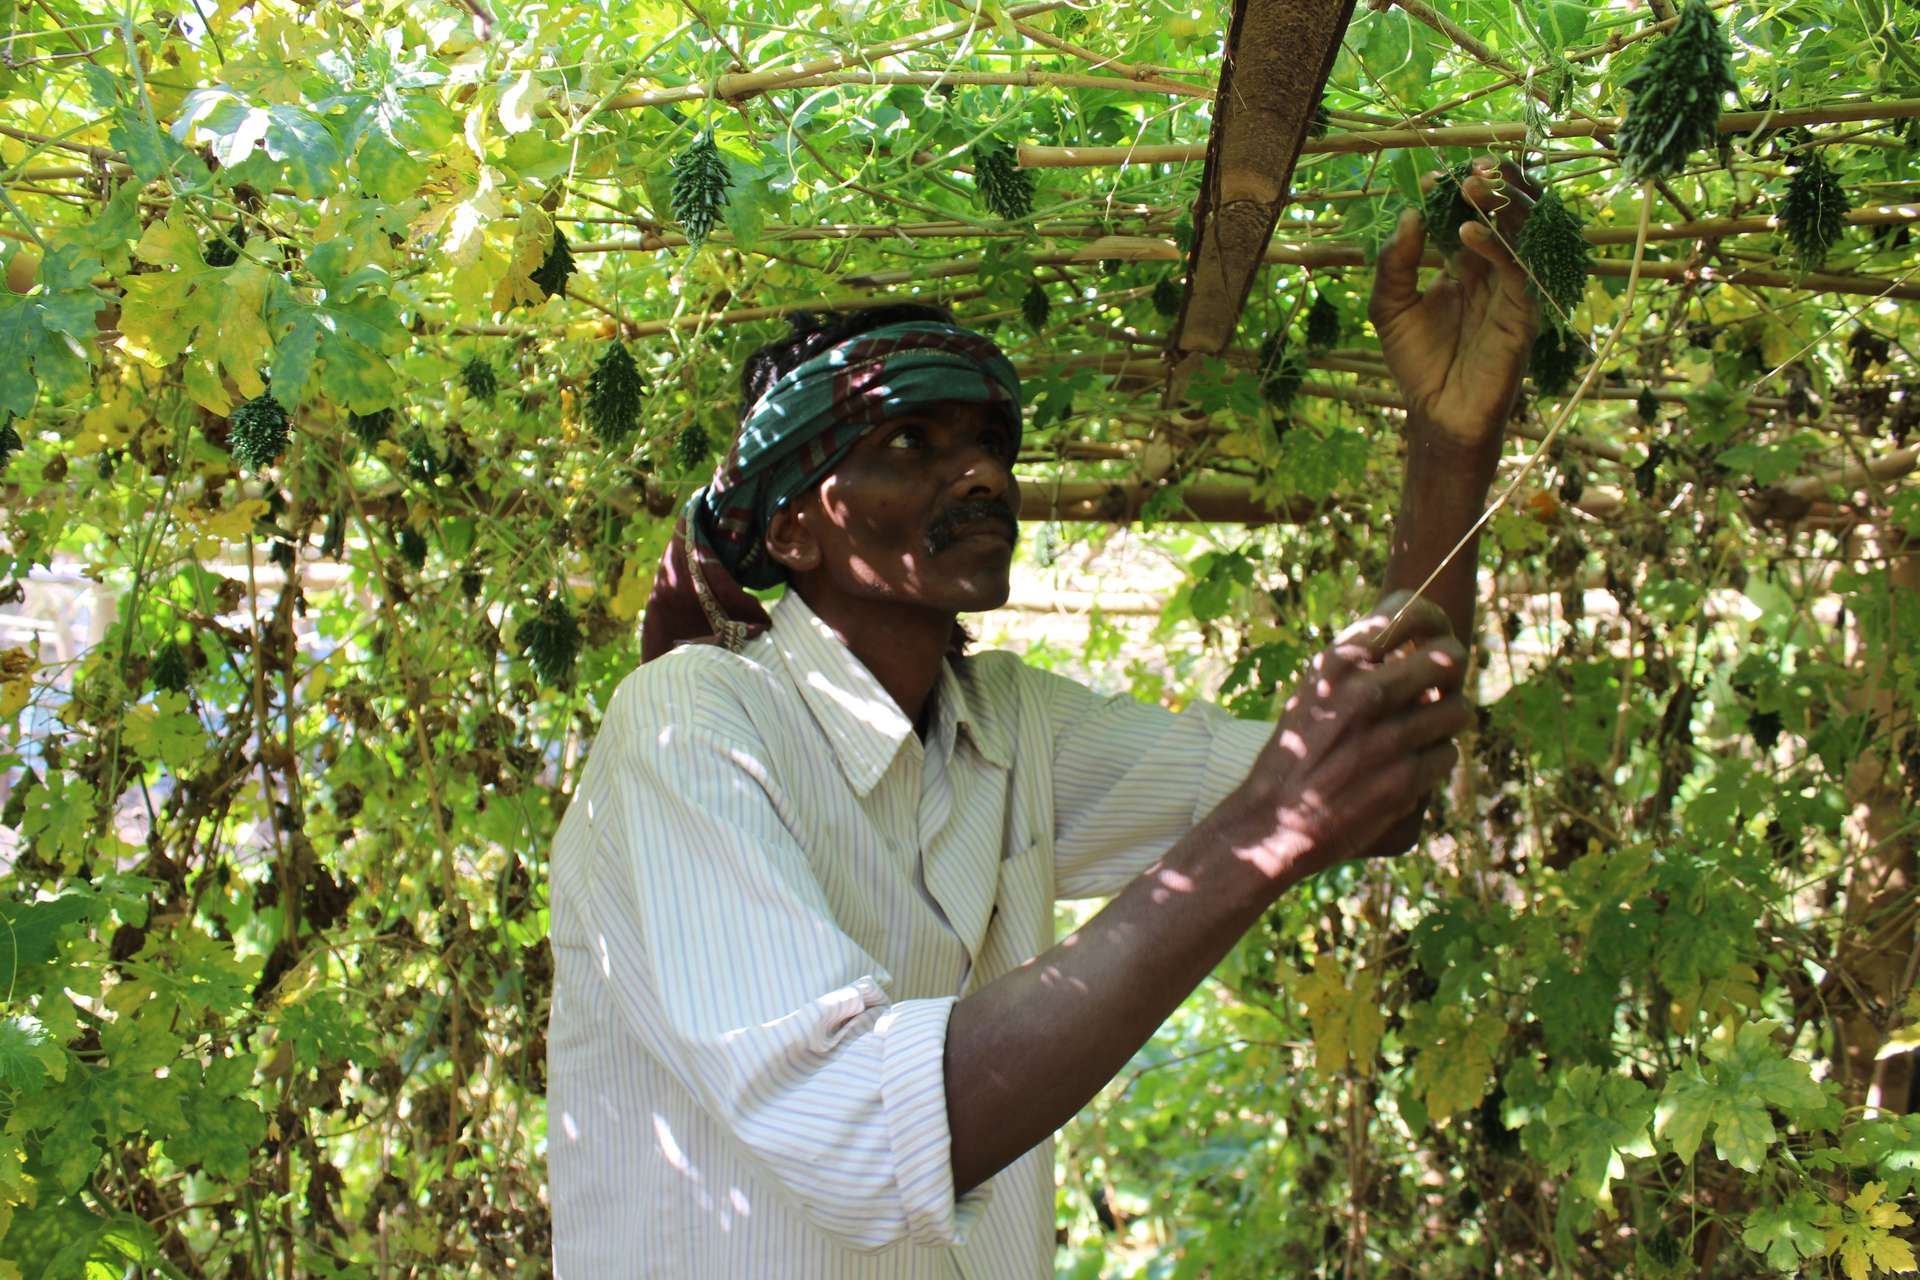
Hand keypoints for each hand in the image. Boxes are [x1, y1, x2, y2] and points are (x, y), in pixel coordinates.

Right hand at [1226, 593, 1470, 880]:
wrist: (1273, 824)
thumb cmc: (1292, 755)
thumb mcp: (1311, 693)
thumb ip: (1357, 665)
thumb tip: (1412, 644)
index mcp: (1336, 665)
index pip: (1407, 612)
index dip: (1429, 620)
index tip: (1428, 635)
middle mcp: (1364, 694)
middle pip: (1449, 658)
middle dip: (1450, 671)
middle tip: (1440, 685)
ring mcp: (1389, 737)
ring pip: (1458, 709)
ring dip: (1446, 720)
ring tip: (1424, 731)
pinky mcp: (1407, 779)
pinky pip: (1448, 754)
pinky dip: (1433, 761)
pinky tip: (1409, 767)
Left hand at [1370, 157, 1542, 448]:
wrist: (1437, 414)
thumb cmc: (1417, 363)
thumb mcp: (1389, 307)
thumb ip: (1395, 263)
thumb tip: (1409, 214)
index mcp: (1468, 266)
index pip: (1473, 215)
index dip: (1457, 194)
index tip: (1431, 178)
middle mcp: (1496, 272)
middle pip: (1508, 214)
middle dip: (1494, 186)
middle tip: (1471, 168)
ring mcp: (1514, 291)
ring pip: (1523, 233)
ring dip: (1502, 205)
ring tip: (1474, 184)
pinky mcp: (1523, 314)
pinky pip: (1519, 270)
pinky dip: (1496, 247)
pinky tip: (1468, 233)